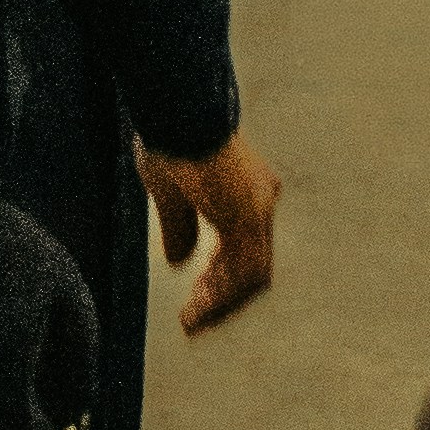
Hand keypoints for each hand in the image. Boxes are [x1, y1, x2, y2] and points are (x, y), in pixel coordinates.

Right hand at [136, 131, 280, 331]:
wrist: (180, 108)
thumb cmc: (171, 137)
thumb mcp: (170, 190)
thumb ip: (179, 227)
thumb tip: (179, 262)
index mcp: (245, 191)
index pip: (242, 247)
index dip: (219, 275)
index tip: (195, 292)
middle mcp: (259, 201)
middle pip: (251, 265)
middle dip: (221, 295)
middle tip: (194, 317)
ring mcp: (257, 209)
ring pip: (250, 274)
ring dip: (220, 302)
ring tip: (191, 321)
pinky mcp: (247, 217)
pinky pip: (241, 271)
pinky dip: (219, 294)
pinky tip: (196, 307)